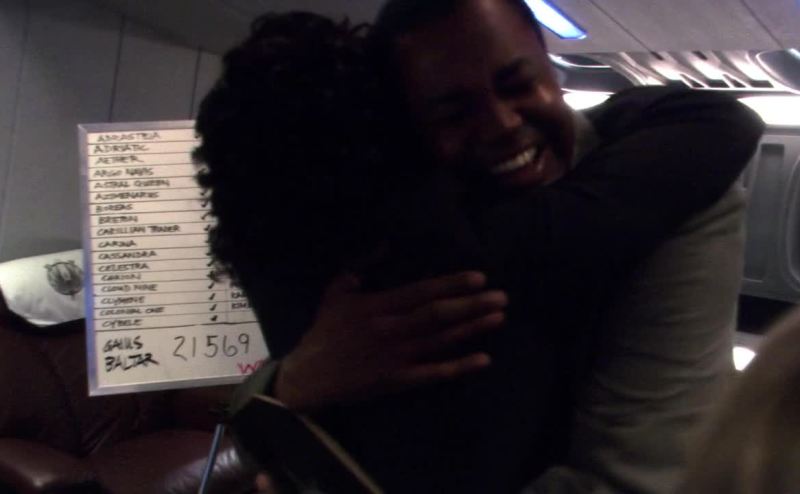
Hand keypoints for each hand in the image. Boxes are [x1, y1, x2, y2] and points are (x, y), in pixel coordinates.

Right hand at [273, 271, 506, 410]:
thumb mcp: (337, 291)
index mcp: (377, 306)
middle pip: (438, 316)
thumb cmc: (325, 331)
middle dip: (472, 305)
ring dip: (472, 330)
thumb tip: (385, 242)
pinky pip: (433, 373)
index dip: (451, 284)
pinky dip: (459, 367)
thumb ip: (361, 266)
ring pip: (441, 341)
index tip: (478, 277)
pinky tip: (483, 359)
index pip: (421, 292)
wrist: (308, 377)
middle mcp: (390, 330)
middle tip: (502, 297)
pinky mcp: (397, 380)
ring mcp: (395, 357)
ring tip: (499, 318)